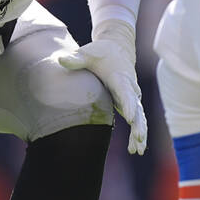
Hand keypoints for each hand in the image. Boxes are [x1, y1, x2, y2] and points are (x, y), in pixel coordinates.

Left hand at [58, 20, 146, 153]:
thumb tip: (59, 60)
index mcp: (120, 77)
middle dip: (139, 124)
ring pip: (140, 117)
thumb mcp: (88, 53)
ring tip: (138, 150)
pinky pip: (137, 120)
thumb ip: (76, 58)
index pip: (125, 92)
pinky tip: (135, 149)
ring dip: (140, 133)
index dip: (128, 105)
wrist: (118, 49)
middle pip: (137, 108)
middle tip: (139, 137)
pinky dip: (138, 133)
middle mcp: (129, 88)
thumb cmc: (100, 52)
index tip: (130, 118)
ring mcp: (131, 97)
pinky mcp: (130, 103)